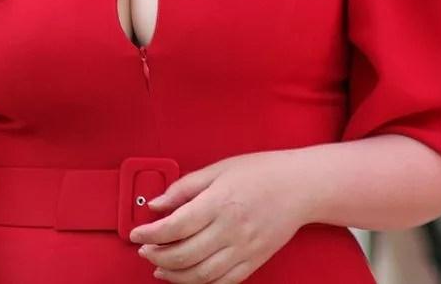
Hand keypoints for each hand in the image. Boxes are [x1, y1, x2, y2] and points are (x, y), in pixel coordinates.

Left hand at [130, 150, 309, 282]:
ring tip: (160, 268)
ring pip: (199, 275)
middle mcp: (231, 228)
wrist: (303, 185)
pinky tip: (187, 276)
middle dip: (155, 256)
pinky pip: (222, 282)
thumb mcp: (220, 168)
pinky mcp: (254, 260)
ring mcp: (244, 248)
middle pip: (182, 255)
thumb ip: (185, 187)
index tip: (136, 233)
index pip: (174, 226)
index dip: (149, 234)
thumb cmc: (263, 172)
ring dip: (173, 275)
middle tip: (145, 250)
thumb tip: (156, 205)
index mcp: (220, 202)